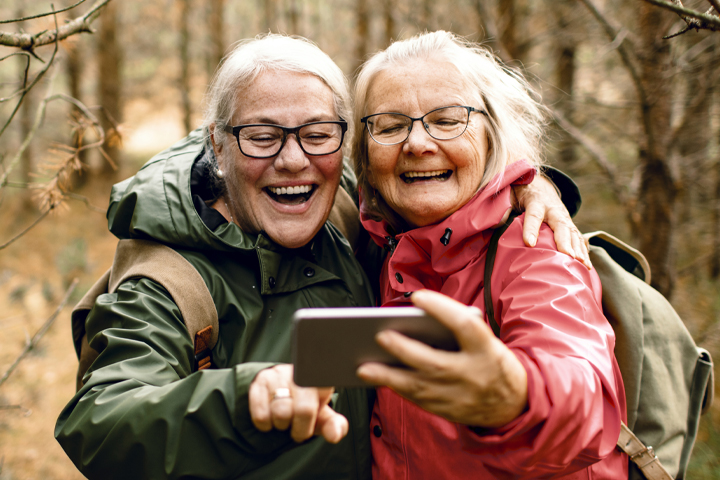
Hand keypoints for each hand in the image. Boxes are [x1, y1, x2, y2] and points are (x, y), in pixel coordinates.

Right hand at [249, 364, 348, 443]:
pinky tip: (270, 416)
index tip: (309, 423)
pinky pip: (261, 414)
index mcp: (320, 380)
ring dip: (281, 424)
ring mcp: (279, 374)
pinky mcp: (261, 381)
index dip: (313, 420)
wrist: (279, 394)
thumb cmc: (305, 407)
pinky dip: (265, 424)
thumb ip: (334, 426)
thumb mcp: (322, 417)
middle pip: (304, 410)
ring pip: (280, 411)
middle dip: (299, 428)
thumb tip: (334, 435)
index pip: (324, 399)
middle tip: (297, 427)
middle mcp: (300, 373)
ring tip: (284, 419)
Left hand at [356, 290, 527, 427]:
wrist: (515, 404)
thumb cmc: (491, 360)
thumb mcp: (486, 341)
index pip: (464, 325)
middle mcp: (474, 374)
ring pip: (421, 387)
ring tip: (363, 366)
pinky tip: (378, 378)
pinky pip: (418, 400)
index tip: (417, 297)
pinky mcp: (449, 412)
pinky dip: (397, 388)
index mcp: (487, 349)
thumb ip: (458, 330)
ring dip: (389, 376)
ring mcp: (461, 397)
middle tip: (380, 336)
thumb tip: (414, 319)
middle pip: (435, 363)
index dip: (440, 309)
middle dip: (405, 350)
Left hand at [512, 175, 590, 268]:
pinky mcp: (569, 226)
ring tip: (582, 266)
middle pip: (561, 226)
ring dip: (579, 250)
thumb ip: (503, 207)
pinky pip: (578, 239)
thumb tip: (495, 223)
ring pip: (573, 233)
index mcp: (536, 202)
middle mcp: (554, 210)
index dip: (531, 229)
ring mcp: (564, 218)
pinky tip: (586, 266)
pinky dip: (583, 252)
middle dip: (565, 242)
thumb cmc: (521, 193)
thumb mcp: (509, 194)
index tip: (529, 244)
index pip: (533, 216)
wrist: (539, 186)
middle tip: (568, 257)